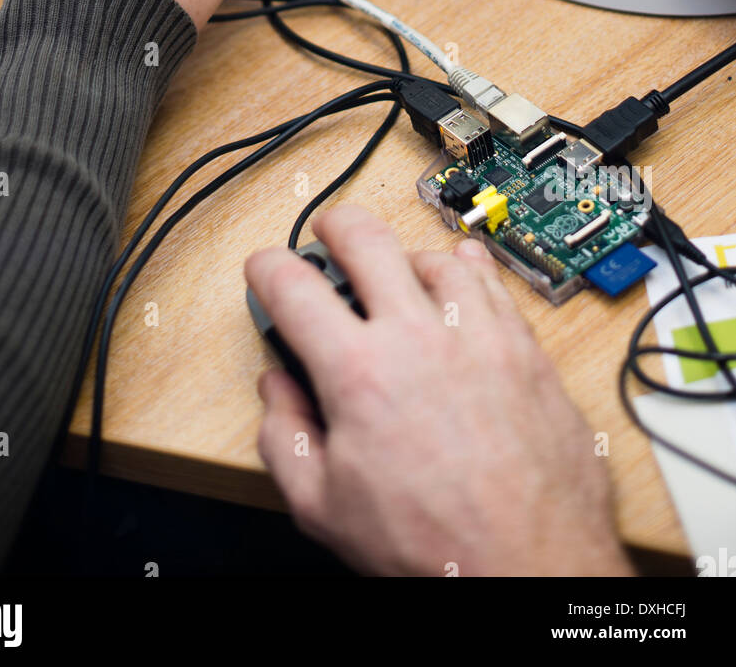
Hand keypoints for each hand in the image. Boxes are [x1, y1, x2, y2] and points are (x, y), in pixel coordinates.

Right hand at [245, 205, 632, 577]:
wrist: (530, 569)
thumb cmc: (437, 547)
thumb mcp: (325, 510)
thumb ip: (284, 441)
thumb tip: (277, 394)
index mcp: (360, 374)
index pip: (293, 288)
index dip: (266, 268)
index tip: (265, 269)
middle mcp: (420, 339)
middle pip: (366, 239)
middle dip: (336, 226)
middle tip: (329, 235)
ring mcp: (479, 337)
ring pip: (434, 255)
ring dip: (405, 257)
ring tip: (398, 274)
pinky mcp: (526, 350)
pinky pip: (495, 283)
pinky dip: (470, 270)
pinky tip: (462, 279)